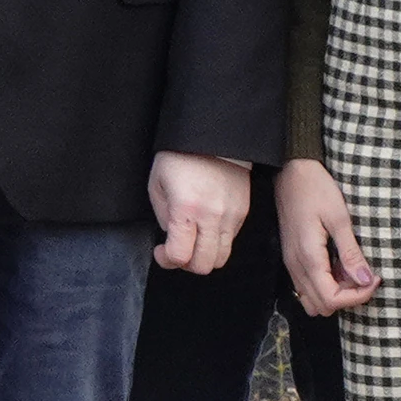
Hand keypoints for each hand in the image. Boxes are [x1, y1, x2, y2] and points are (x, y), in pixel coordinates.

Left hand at [145, 152, 249, 276]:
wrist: (213, 135)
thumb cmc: (180, 156)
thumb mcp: (157, 186)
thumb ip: (163, 218)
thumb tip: (172, 239)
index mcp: (186, 209)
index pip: (181, 256)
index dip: (167, 260)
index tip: (161, 250)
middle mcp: (212, 216)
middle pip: (204, 265)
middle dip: (187, 263)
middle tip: (178, 249)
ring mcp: (231, 215)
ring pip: (221, 258)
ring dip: (204, 255)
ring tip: (193, 240)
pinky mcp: (243, 212)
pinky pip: (231, 240)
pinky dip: (217, 241)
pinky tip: (205, 226)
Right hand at [276, 156, 376, 321]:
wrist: (291, 170)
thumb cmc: (315, 188)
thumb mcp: (339, 218)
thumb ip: (350, 253)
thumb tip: (365, 280)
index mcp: (308, 257)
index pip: (331, 299)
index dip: (356, 297)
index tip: (374, 280)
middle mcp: (296, 265)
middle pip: (320, 305)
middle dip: (346, 297)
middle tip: (364, 275)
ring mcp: (291, 262)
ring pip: (311, 299)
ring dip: (334, 292)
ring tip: (351, 271)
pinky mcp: (292, 257)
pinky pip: (306, 285)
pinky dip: (325, 283)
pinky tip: (338, 264)